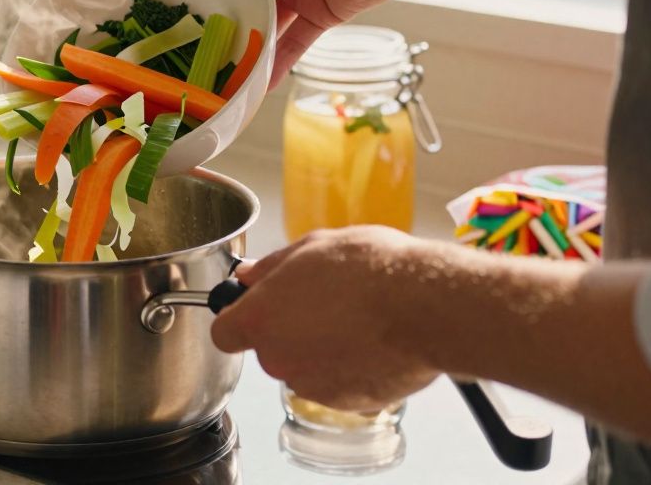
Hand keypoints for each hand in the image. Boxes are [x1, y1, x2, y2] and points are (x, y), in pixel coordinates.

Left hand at [211, 226, 440, 410]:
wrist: (427, 307)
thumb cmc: (372, 271)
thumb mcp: (312, 247)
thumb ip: (272, 267)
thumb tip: (251, 276)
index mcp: (260, 320)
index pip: (224, 333)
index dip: (237, 320)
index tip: (252, 308)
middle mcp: (280, 360)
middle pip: (269, 350)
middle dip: (288, 330)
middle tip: (321, 303)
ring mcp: (313, 386)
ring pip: (304, 368)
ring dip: (319, 350)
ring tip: (353, 321)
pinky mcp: (348, 402)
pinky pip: (338, 384)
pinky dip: (349, 369)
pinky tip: (372, 342)